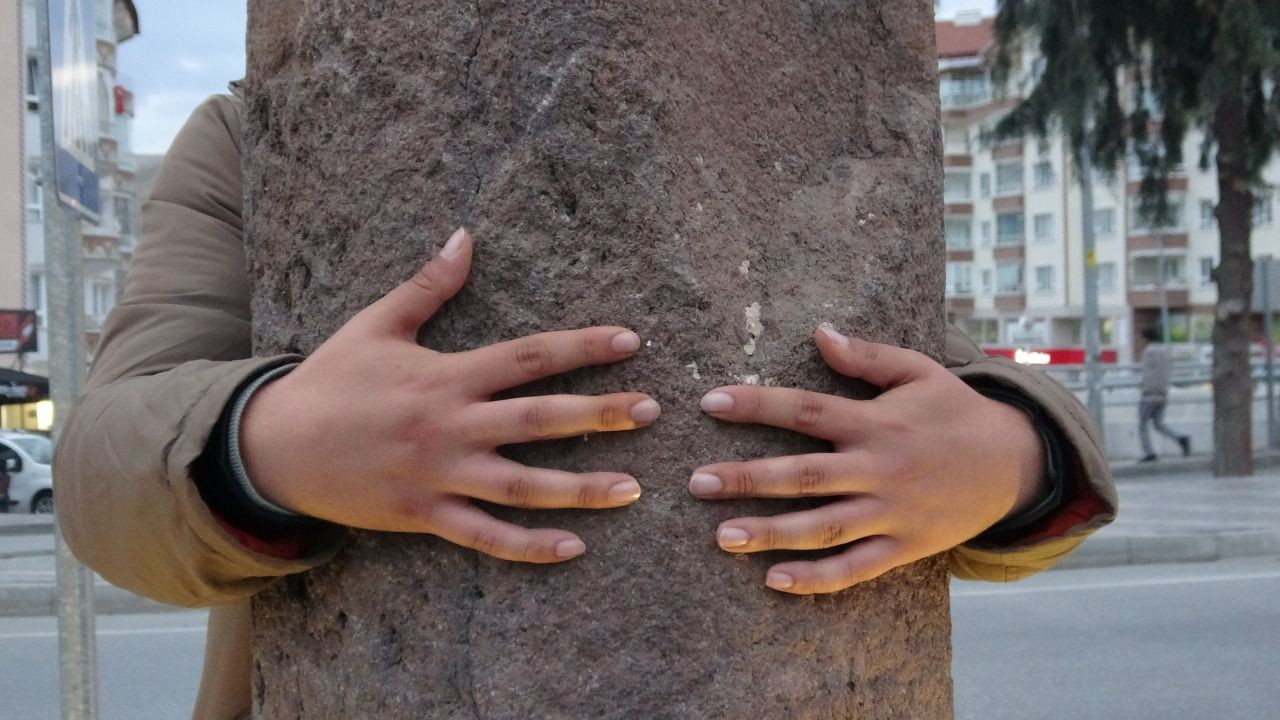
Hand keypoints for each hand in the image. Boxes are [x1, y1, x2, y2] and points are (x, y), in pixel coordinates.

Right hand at [239, 228, 660, 562]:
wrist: (271, 447)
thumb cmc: (329, 381)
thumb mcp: (375, 324)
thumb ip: (427, 286)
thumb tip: (465, 236)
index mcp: (445, 376)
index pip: (526, 356)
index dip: (580, 347)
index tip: (630, 342)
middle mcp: (449, 426)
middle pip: (538, 420)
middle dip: (599, 415)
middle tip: (653, 411)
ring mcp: (438, 475)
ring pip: (521, 486)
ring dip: (580, 488)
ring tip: (633, 489)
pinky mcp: (423, 516)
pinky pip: (483, 536)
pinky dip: (528, 546)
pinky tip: (573, 549)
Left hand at [689, 324, 1046, 594]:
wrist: (1018, 463)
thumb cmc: (956, 412)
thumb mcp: (919, 371)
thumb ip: (867, 356)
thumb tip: (820, 331)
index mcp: (875, 421)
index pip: (805, 410)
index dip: (757, 405)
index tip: (710, 403)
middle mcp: (879, 468)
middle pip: (804, 476)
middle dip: (748, 479)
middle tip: (697, 482)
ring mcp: (892, 512)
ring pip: (824, 527)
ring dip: (771, 533)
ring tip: (722, 537)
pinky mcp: (905, 547)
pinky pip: (856, 568)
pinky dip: (817, 578)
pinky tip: (774, 580)